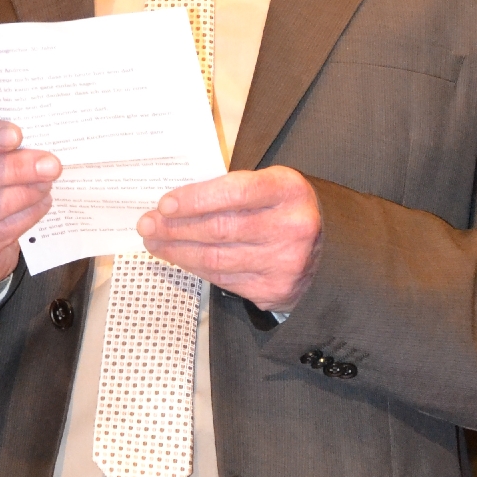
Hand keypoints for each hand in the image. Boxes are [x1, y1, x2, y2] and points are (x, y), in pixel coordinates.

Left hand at [137, 167, 321, 312]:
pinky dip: (196, 267)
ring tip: (155, 241)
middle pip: (219, 229)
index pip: (235, 192)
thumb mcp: (272, 186)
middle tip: (147, 224)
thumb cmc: (288, 211)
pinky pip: (223, 279)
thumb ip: (233, 189)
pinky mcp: (274, 290)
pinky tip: (179, 257)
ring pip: (216, 258)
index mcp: (289, 191)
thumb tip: (176, 202)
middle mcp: (291, 227)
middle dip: (175, 228)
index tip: (165, 204)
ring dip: (177, 250)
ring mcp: (284, 263)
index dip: (196, 199)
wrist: (329, 251)